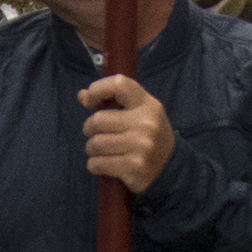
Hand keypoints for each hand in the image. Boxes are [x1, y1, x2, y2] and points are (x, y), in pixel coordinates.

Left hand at [77, 74, 176, 192]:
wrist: (169, 167)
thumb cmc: (146, 135)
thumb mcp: (137, 113)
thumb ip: (111, 102)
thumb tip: (82, 95)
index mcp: (147, 105)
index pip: (119, 84)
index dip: (97, 89)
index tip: (90, 101)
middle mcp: (146, 123)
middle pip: (98, 120)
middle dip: (90, 129)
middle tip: (99, 135)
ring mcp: (142, 145)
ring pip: (95, 144)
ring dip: (92, 150)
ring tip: (104, 151)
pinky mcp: (135, 166)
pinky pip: (97, 163)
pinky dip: (94, 165)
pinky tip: (105, 164)